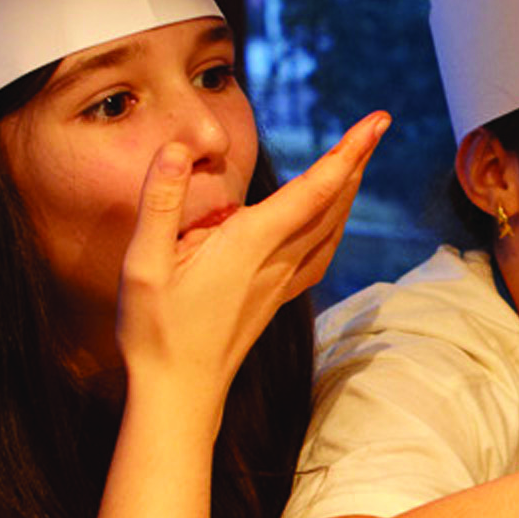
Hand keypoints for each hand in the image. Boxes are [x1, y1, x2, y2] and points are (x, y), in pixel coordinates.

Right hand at [118, 112, 385, 392]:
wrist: (178, 396)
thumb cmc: (155, 333)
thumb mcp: (142, 264)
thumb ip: (160, 202)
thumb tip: (176, 149)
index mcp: (250, 244)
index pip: (313, 189)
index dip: (348, 151)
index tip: (377, 121)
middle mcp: (275, 261)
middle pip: (330, 204)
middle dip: (355, 161)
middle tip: (375, 126)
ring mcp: (279, 284)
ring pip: (329, 231)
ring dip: (347, 193)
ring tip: (357, 163)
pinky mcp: (274, 301)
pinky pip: (318, 257)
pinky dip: (332, 230)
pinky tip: (330, 226)